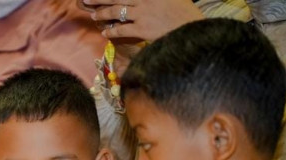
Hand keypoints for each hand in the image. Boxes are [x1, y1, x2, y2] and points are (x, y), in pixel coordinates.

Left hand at [82, 0, 203, 41]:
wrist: (191, 29)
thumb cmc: (184, 13)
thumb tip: (137, 1)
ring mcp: (142, 13)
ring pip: (117, 11)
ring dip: (103, 13)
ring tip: (94, 15)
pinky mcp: (142, 28)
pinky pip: (122, 29)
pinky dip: (111, 30)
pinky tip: (104, 32)